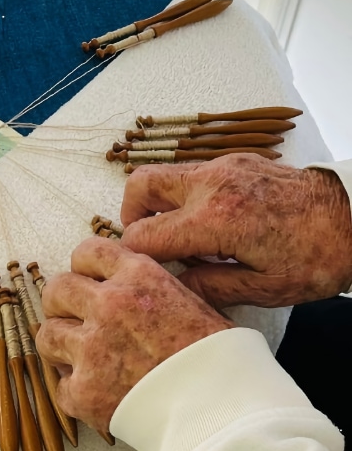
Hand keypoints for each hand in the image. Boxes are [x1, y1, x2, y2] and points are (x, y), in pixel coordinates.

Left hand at [35, 238, 231, 430]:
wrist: (225, 412)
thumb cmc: (220, 359)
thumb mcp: (193, 302)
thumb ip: (150, 288)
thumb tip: (124, 285)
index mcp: (139, 277)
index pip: (87, 251)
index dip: (83, 267)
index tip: (86, 279)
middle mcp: (109, 305)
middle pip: (57, 289)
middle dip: (62, 303)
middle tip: (73, 318)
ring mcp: (92, 349)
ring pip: (47, 334)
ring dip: (60, 345)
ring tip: (76, 357)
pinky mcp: (84, 391)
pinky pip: (60, 386)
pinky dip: (74, 392)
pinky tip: (94, 394)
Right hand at [120, 154, 351, 308]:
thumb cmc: (319, 256)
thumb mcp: (266, 288)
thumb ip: (209, 287)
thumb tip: (173, 286)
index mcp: (215, 220)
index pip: (144, 234)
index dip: (137, 257)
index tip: (148, 270)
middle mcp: (212, 185)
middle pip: (140, 185)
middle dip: (132, 215)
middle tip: (148, 242)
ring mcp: (223, 167)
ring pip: (163, 174)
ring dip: (157, 204)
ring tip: (179, 235)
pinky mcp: (235, 161)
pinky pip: (191, 174)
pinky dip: (184, 196)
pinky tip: (208, 223)